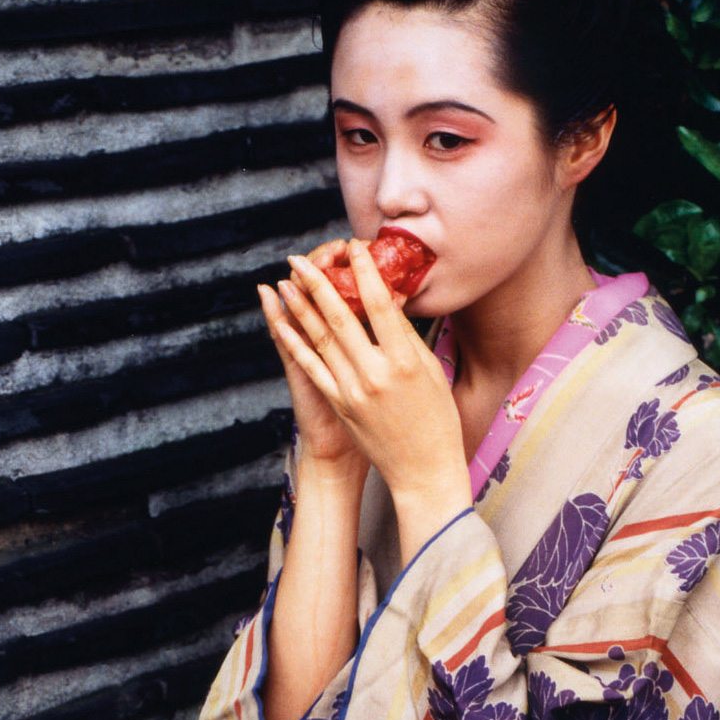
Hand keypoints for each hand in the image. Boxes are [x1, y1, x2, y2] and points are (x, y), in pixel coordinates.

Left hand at [273, 240, 473, 554]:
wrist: (424, 471)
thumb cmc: (436, 420)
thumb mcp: (431, 372)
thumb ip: (406, 336)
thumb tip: (390, 298)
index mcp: (406, 361)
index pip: (379, 304)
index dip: (364, 271)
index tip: (353, 247)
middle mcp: (376, 373)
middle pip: (341, 317)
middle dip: (318, 283)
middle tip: (300, 258)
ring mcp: (354, 391)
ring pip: (321, 339)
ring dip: (300, 306)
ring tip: (287, 280)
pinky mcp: (340, 406)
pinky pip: (313, 367)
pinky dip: (296, 342)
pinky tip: (283, 323)